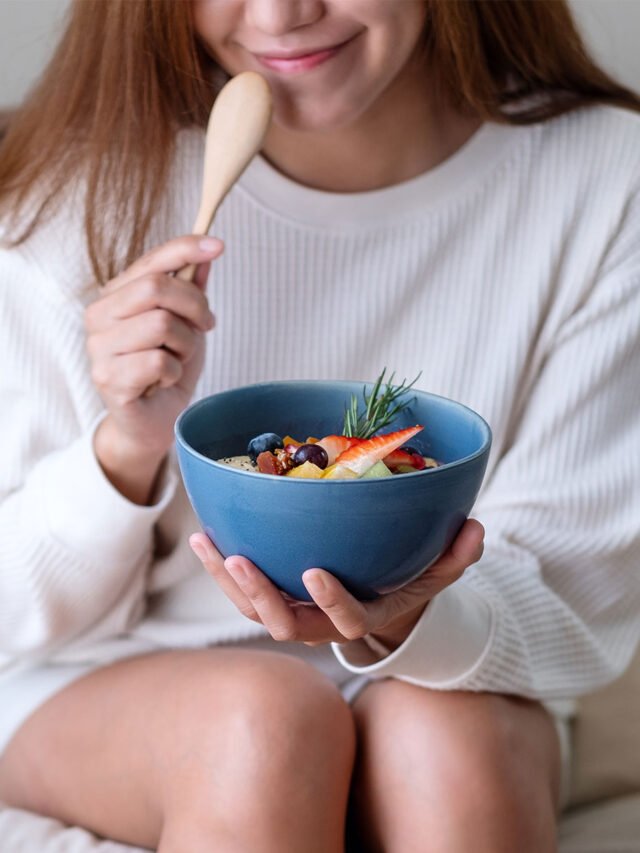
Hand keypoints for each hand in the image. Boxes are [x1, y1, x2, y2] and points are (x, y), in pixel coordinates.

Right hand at [85, 236, 222, 501]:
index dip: (185, 248)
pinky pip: (158, 362)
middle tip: (204, 326)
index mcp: (116, 295)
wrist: (156, 420)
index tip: (218, 245)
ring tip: (178, 359)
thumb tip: (207, 253)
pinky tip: (164, 381)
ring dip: (185, 345)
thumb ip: (190, 289)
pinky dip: (174, 372)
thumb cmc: (167, 369)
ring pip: (161, 324)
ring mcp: (99, 347)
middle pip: (157, 288)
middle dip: (194, 307)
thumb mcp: (187, 324)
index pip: (151, 260)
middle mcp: (99, 315)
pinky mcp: (107, 379)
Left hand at [189, 519, 483, 649]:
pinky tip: (206, 534)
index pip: (346, 619)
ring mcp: (291, 612)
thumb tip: (476, 530)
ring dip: (227, 580)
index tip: (316, 571)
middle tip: (241, 560)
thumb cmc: (405, 582)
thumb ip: (456, 556)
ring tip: (207, 544)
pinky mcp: (271, 597)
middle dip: (259, 596)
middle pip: (282, 623)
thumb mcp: (437, 572)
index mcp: (360, 616)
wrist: (374, 600)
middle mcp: (318, 622)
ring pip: (252, 609)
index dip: (331, 601)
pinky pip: (240, 590)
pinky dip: (220, 567)